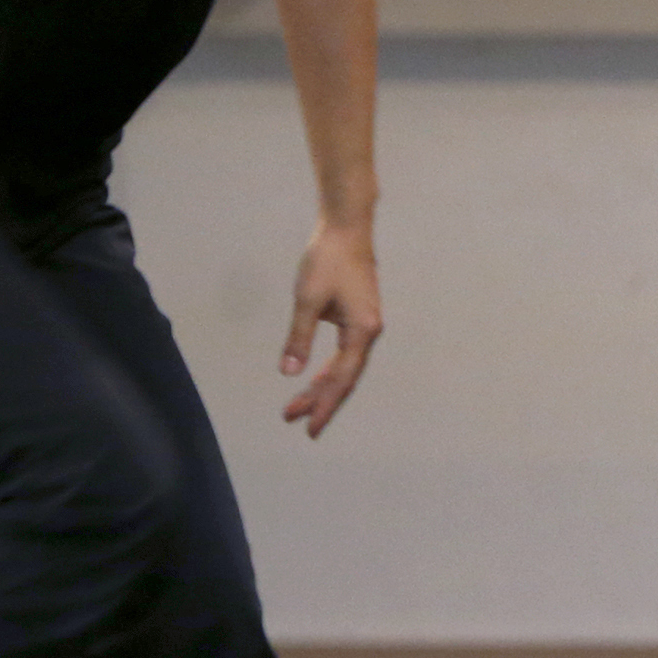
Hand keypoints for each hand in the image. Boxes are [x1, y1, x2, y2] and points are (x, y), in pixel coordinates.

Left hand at [281, 219, 383, 436]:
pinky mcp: (358, 317)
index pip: (341, 378)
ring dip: (322, 386)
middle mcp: (368, 332)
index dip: (324, 405)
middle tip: (292, 420)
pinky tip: (314, 376)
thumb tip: (289, 372)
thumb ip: (299, 338)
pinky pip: (344, 354)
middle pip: (345, 377)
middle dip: (319, 400)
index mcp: (361, 331)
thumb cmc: (327, 261)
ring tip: (297, 405)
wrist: (347, 229)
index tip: (309, 427)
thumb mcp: (308, 300)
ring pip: (344, 367)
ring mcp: (365, 325)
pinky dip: (328, 369)